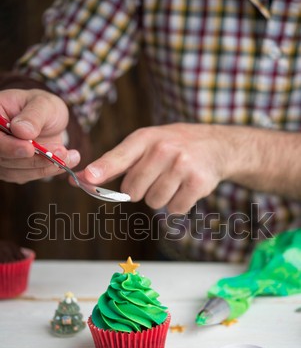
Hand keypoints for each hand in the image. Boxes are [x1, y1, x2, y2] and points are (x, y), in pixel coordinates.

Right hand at [0, 89, 79, 183]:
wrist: (49, 121)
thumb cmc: (43, 107)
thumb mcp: (43, 103)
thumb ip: (33, 116)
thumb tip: (21, 131)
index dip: (9, 146)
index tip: (29, 148)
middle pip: (4, 158)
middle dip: (34, 159)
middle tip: (61, 151)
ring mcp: (2, 157)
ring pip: (17, 171)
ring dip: (44, 166)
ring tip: (68, 155)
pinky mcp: (14, 170)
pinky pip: (28, 175)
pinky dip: (48, 170)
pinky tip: (65, 161)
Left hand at [83, 123, 228, 213]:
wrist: (216, 145)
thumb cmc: (173, 146)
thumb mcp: (146, 143)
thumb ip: (116, 162)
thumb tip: (83, 179)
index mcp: (145, 138)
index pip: (119, 156)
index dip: (102, 170)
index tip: (88, 179)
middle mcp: (163, 149)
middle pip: (133, 191)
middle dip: (141, 189)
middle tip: (158, 175)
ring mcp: (182, 165)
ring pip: (154, 202)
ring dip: (161, 197)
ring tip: (174, 180)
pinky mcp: (198, 182)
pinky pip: (174, 209)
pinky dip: (178, 204)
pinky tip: (186, 187)